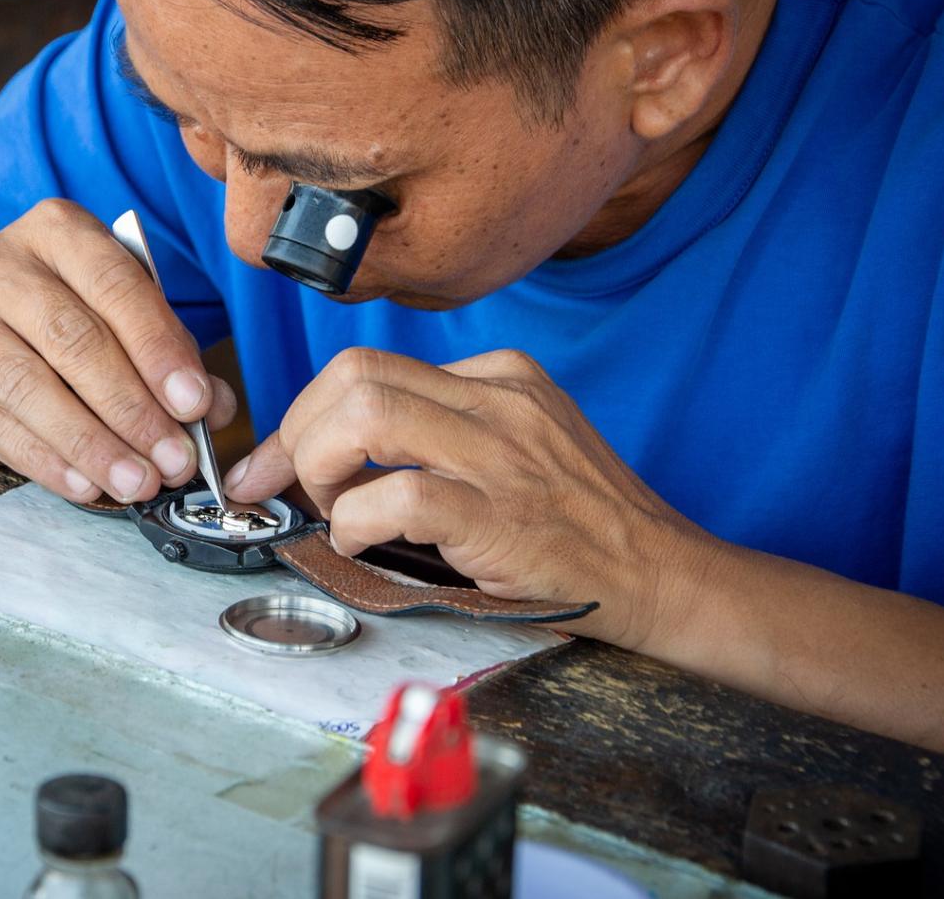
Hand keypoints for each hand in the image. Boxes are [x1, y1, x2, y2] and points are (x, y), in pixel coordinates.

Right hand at [0, 199, 236, 502]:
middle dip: (131, 407)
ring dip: (92, 444)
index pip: (115, 284)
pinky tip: (86, 485)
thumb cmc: (62, 321)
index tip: (195, 403)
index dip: (158, 348)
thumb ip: (170, 355)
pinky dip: (48, 462)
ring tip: (137, 482)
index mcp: (56, 229)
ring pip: (31, 386)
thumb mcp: (120, 318)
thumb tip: (212, 409)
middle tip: (174, 459)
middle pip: (72, 338)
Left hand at [224, 347, 712, 647]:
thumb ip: (438, 435)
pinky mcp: (503, 514)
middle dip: (294, 433)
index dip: (305, 415)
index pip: (367, 367)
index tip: (279, 460)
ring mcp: (502, 453)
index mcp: (498, 375)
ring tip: (332, 511)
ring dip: (319, 468)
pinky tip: (362, 543)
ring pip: (365, 416)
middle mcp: (497, 399)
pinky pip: (400, 494)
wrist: (664, 575)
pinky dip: (357, 522)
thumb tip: (330, 454)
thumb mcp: (518, 446)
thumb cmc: (579, 525)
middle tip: (284, 487)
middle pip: (352, 375)